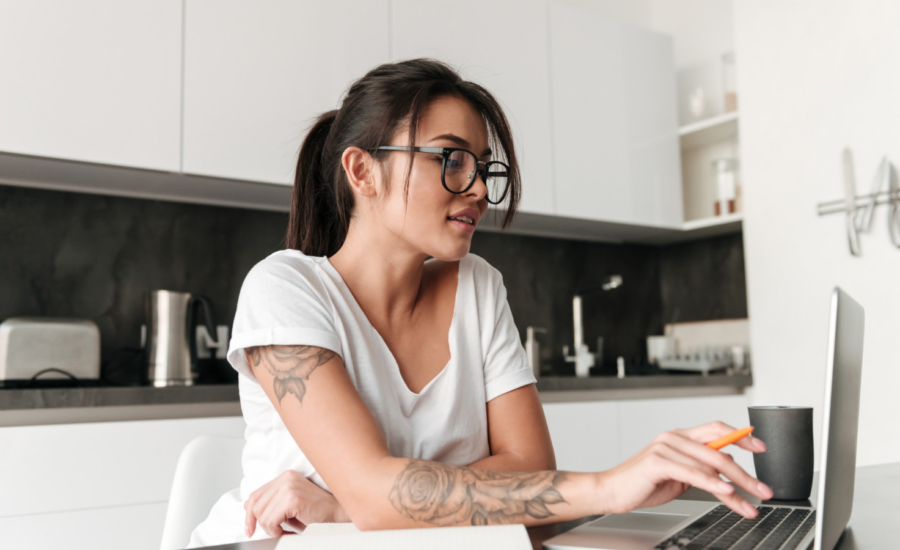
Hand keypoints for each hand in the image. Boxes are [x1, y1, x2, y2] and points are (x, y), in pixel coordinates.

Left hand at [244, 469, 350, 537]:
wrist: (339, 516)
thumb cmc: (318, 513)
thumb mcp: (290, 506)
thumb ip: (271, 503)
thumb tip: (248, 505)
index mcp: (286, 477)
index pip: (256, 494)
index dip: (249, 514)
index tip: (250, 528)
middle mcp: (286, 478)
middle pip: (255, 505)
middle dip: (262, 524)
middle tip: (276, 531)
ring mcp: (289, 486)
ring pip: (262, 515)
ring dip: (271, 529)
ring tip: (286, 530)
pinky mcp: (292, 498)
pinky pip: (270, 521)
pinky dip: (276, 531)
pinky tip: (289, 531)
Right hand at [598, 422, 773, 518]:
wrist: (612, 491)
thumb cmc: (643, 484)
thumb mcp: (680, 475)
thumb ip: (701, 468)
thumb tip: (727, 469)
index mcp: (680, 436)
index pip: (717, 429)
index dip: (741, 436)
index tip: (761, 447)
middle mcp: (674, 437)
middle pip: (719, 449)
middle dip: (745, 473)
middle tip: (762, 489)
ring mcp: (665, 447)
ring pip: (710, 464)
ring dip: (735, 485)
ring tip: (749, 501)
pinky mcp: (657, 462)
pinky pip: (692, 473)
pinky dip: (712, 483)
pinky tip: (726, 491)